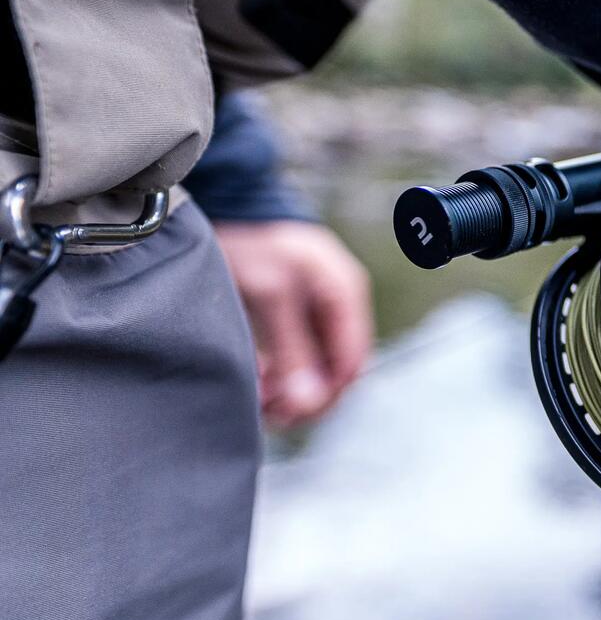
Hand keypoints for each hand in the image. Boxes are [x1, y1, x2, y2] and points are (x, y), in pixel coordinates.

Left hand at [214, 220, 373, 427]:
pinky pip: (300, 358)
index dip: (325, 394)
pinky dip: (281, 376)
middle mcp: (339, 307)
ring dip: (291, 390)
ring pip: (317, 369)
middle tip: (268, 411)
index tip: (289, 412)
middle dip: (306, 396)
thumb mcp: (271, 295)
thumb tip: (309, 402)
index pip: (352, 362)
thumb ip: (292, 348)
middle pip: (337, 371)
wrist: (229, 207)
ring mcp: (320, 312)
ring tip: (258, 398)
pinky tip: (258, 380)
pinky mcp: (298, 317)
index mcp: (344, 296)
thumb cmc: (252, 242)